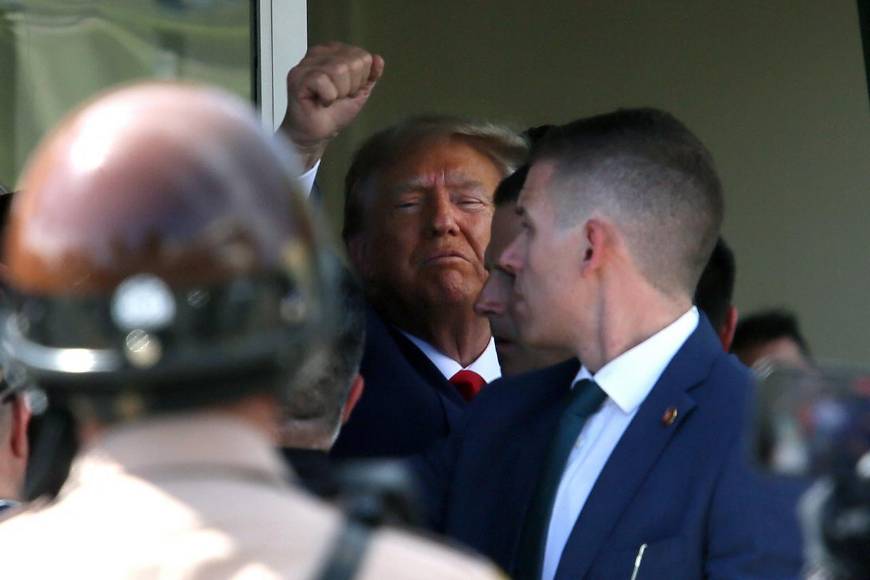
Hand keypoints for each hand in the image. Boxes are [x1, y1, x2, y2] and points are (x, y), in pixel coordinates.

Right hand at [280, 42, 384, 169]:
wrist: (316, 134)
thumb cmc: (334, 112)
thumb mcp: (359, 92)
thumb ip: (370, 75)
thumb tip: (378, 58)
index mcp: (334, 52)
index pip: (362, 57)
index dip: (360, 80)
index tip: (345, 91)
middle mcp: (319, 53)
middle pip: (353, 63)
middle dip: (350, 87)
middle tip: (336, 97)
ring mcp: (306, 63)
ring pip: (339, 70)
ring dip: (339, 93)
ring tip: (327, 99)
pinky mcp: (297, 76)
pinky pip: (323, 80)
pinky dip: (327, 97)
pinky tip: (319, 101)